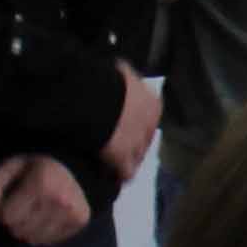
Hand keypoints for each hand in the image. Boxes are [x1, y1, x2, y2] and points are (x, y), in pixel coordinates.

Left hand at [0, 154, 92, 246]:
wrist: (75, 167)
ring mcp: (71, 213)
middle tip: (20, 207)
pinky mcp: (79, 222)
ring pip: (32, 239)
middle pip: (18, 230)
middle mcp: (59, 200)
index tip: (7, 201)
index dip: (1, 211)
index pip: (6, 217)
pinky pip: (47, 242)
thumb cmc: (35, 168)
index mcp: (40, 183)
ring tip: (32, 214)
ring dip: (26, 230)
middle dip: (13, 221)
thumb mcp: (10, 167)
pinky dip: (40, 234)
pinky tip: (45, 219)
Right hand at [104, 63, 162, 183]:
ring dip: (126, 161)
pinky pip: (125, 173)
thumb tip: (121, 74)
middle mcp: (151, 126)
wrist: (94, 97)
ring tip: (111, 163)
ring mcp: (139, 145)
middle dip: (132, 144)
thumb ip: (125, 77)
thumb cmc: (106, 79)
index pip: (149, 120)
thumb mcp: (121, 71)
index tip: (122, 127)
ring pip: (138, 158)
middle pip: (145, 140)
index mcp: (153, 104)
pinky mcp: (124, 160)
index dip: (134, 125)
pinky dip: (117, 174)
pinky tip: (108, 175)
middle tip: (116, 146)